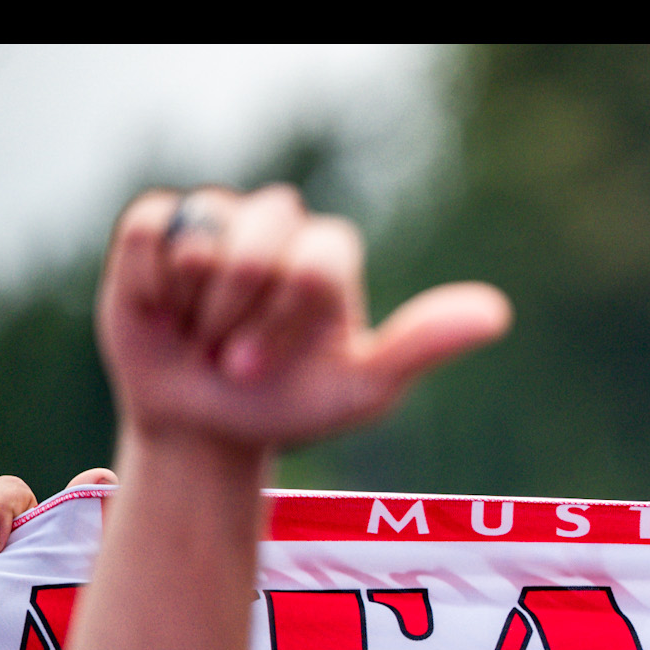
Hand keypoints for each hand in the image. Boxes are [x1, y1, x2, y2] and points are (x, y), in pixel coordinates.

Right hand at [96, 185, 510, 451]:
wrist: (204, 429)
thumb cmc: (289, 407)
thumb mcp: (361, 390)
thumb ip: (422, 346)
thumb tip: (498, 314)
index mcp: (330, 255)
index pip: (312, 264)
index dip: (281, 320)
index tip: (263, 368)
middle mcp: (281, 225)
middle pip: (259, 243)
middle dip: (239, 316)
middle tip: (233, 359)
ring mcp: (220, 220)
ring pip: (203, 236)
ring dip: (195, 304)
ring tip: (201, 334)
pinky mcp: (160, 225)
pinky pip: (152, 230)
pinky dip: (152, 282)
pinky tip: (165, 309)